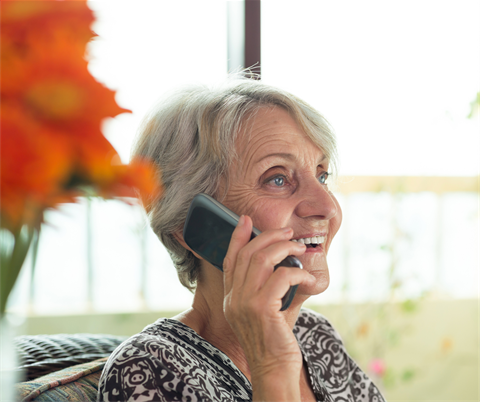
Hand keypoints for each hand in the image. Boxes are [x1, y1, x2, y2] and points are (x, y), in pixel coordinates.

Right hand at [222, 215, 314, 396]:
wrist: (274, 368)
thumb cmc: (274, 338)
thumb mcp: (264, 309)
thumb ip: (268, 286)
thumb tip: (286, 262)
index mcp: (230, 297)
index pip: (229, 259)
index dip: (236, 237)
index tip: (244, 220)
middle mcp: (232, 297)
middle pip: (247, 253)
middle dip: (269, 237)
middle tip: (288, 233)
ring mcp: (244, 302)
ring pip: (261, 259)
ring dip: (284, 248)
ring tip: (299, 248)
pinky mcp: (261, 309)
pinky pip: (281, 277)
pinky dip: (297, 272)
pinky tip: (306, 276)